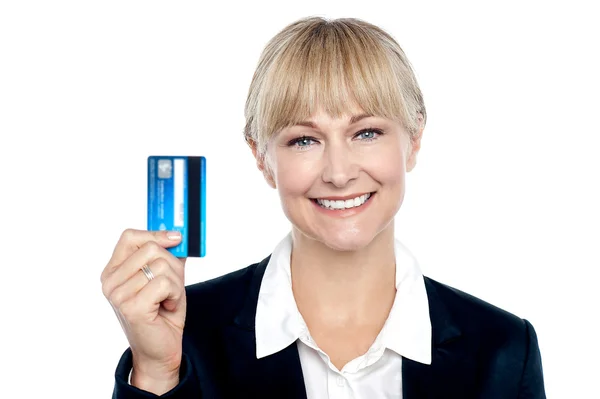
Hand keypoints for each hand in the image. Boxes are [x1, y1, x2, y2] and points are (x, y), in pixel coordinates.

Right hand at [101, 229, 186, 393]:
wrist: (160, 351)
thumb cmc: (162, 313)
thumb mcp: (166, 277)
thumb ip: (167, 256)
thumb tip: (177, 234)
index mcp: (113, 271)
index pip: (130, 236)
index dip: (156, 234)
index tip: (176, 238)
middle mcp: (110, 282)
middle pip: (151, 248)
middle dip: (173, 265)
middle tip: (171, 286)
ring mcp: (118, 295)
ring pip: (161, 266)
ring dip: (175, 284)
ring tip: (167, 300)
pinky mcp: (131, 307)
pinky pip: (165, 283)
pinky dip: (175, 294)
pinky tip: (167, 307)